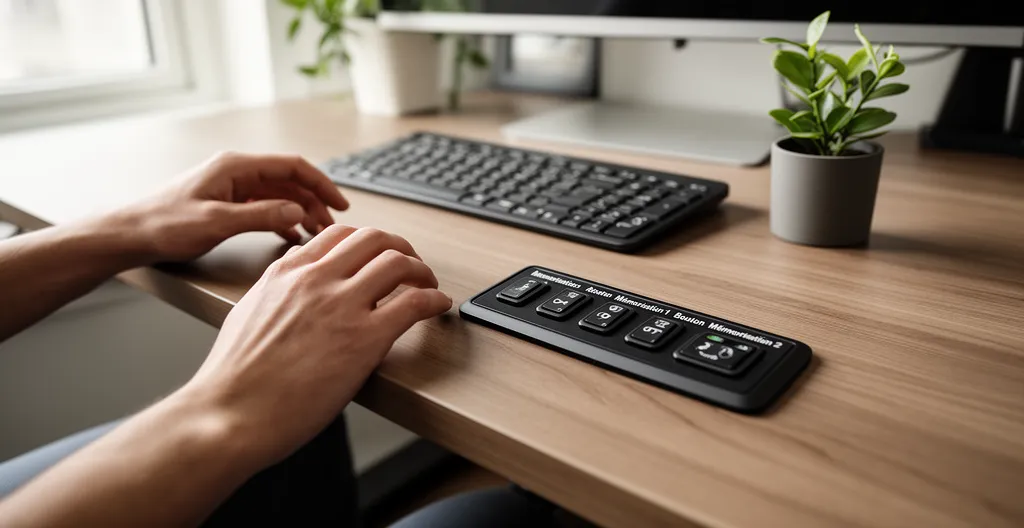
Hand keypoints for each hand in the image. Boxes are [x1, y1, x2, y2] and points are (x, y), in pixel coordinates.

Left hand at [120, 152, 348, 262]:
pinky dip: (282, 220)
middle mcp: (236, 172)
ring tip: (317, 234)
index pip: (292, 167)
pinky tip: (293, 236)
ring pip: (279, 196)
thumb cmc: (165, 225)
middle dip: (314, 203)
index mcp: (236, 167)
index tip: (340, 205)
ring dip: (301, 213)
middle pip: (289, 182)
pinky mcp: (227, 204)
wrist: (130, 235)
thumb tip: (298, 212)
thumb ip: (261, 216)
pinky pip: (265, 208)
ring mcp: (232, 188)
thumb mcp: (216, 222)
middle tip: (331, 227)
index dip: (321, 184)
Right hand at [178, 224, 452, 465]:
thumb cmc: (234, 380)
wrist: (230, 414)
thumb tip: (291, 295)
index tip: (379, 254)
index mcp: (286, 273)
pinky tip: (438, 306)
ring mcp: (342, 305)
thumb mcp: (248, 315)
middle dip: (400, 248)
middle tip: (411, 265)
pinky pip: (414, 303)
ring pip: (398, 262)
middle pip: (374, 239)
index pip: (337, 235)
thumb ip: (275, 295)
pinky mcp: (366, 338)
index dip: (367, 242)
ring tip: (428, 285)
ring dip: (422, 271)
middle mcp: (315, 279)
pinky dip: (434, 300)